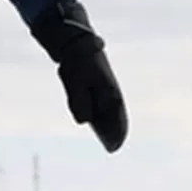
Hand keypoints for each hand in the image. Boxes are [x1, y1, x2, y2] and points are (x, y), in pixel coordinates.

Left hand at [29, 5, 127, 152]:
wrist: (77, 43)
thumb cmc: (77, 64)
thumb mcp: (75, 83)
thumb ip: (79, 102)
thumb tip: (83, 120)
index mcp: (110, 92)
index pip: (116, 117)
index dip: (116, 132)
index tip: (113, 146)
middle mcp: (111, 92)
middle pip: (114, 114)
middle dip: (114, 129)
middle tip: (112, 146)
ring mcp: (105, 87)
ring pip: (108, 109)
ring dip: (108, 121)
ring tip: (108, 137)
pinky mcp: (98, 84)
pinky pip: (102, 102)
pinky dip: (102, 112)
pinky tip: (98, 120)